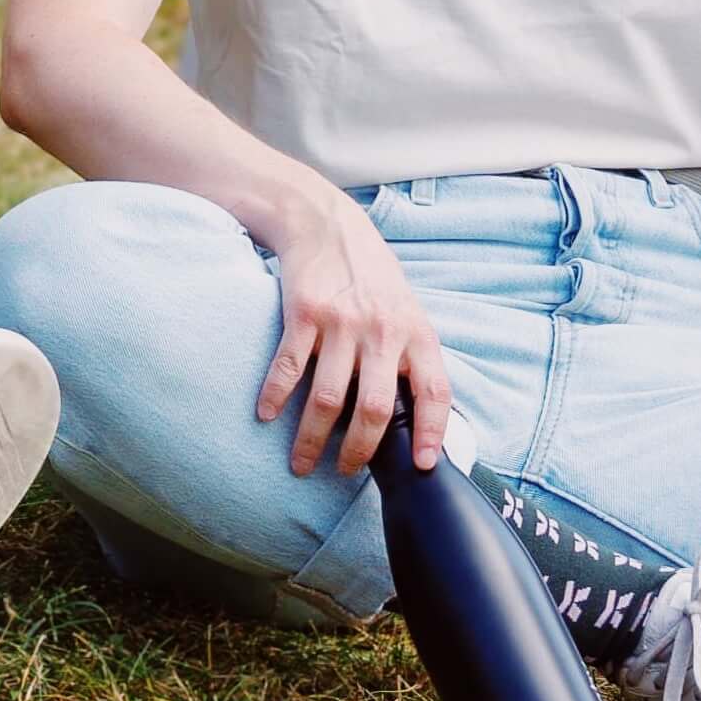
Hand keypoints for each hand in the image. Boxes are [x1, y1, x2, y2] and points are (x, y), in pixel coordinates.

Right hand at [256, 189, 450, 477]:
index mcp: (417, 333)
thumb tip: (415, 415)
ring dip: (311, 439)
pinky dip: (274, 398)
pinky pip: (288, 369)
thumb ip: (411, 356)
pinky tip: (265, 417)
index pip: (434, 390)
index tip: (422, 465)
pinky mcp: (304, 315)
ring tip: (301, 463)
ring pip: (327, 399)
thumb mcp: (408, 311)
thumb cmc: (372, 279)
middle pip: (375, 408)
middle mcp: (384, 331)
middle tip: (344, 473)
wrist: (329, 227)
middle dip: (358, 451)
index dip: (432, 431)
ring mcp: (343, 324)